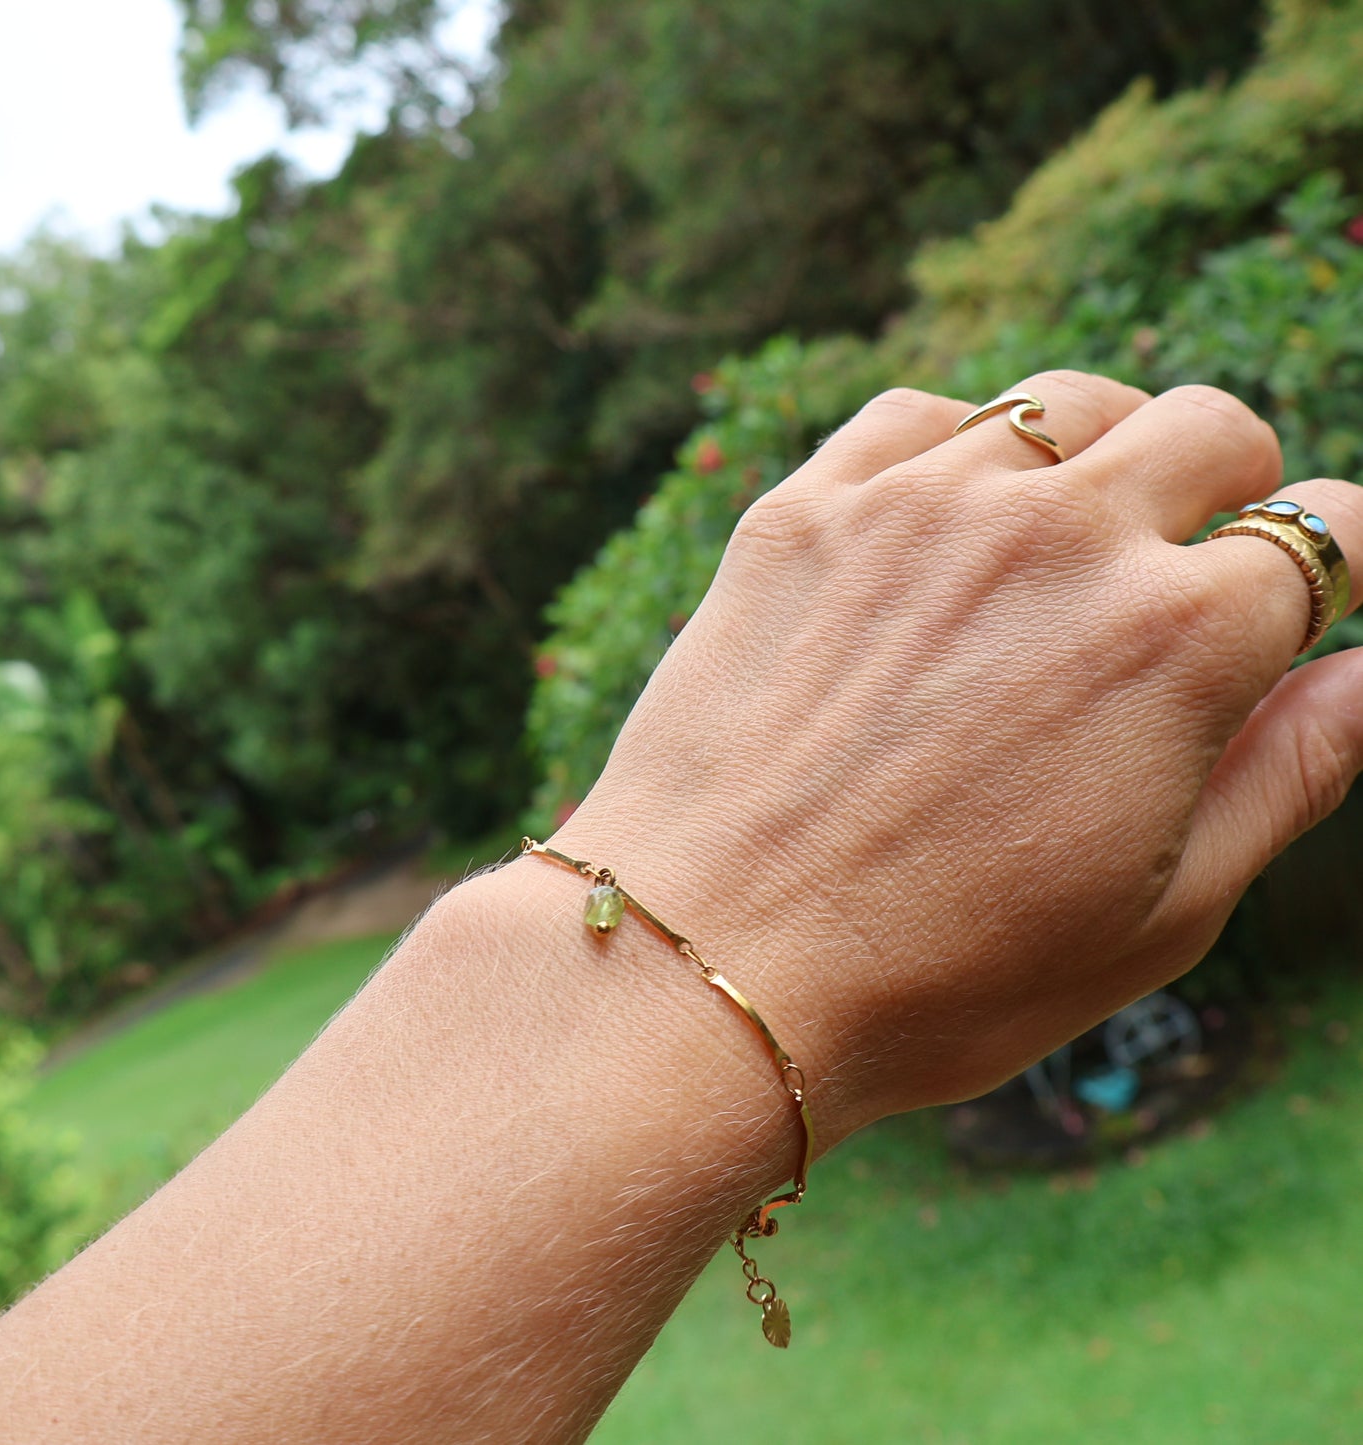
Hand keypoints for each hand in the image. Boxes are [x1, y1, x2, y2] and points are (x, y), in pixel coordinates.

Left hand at [552, 370, 1362, 1140]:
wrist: (715, 961)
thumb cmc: (942, 971)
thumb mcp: (1160, 915)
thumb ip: (1291, 772)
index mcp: (1176, 638)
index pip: (1326, 532)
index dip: (1336, 564)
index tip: (1299, 599)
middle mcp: (1056, 536)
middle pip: (1207, 429)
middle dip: (1228, 490)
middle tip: (1186, 565)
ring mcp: (919, 506)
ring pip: (1064, 404)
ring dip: (1096, 457)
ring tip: (1062, 543)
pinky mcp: (805, 509)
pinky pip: (918, 417)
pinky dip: (955, 452)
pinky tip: (940, 528)